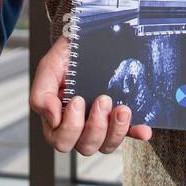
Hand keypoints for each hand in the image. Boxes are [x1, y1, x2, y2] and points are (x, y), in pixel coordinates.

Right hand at [29, 35, 151, 153]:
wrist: (86, 38)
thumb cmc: (66, 57)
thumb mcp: (49, 69)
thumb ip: (42, 94)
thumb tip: (51, 117)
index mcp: (58, 119)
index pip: (61, 140)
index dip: (71, 126)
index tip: (78, 100)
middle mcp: (79, 127)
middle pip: (85, 147)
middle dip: (96, 126)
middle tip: (103, 99)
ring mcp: (101, 125)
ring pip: (107, 146)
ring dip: (116, 130)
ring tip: (122, 108)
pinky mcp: (119, 120)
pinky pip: (130, 134)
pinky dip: (137, 132)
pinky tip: (143, 128)